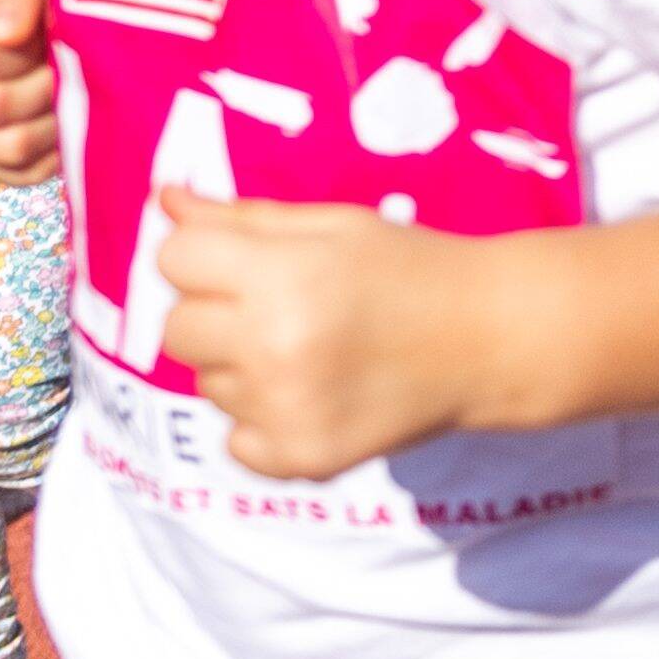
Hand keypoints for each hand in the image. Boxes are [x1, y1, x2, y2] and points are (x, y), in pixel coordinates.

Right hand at [0, 0, 62, 184]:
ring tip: (68, 90)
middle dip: (45, 86)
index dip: (26, 52)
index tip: (50, 30)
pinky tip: (62, 120)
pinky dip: (53, 152)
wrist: (60, 17)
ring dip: (54, 121)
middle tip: (68, 64)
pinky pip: (18, 172)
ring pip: (8, 146)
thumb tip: (5, 31)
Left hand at [151, 187, 487, 479]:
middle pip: (176, 329)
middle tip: (278, 308)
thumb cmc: (411, 266)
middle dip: (215, 314)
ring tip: (311, 350)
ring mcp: (285, 409)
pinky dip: (264, 422)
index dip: (204, 256)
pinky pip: (236, 441)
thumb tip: (165, 200)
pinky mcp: (300, 457)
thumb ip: (243, 218)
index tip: (246, 263)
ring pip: (208, 385)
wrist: (492, 336)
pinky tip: (315, 395)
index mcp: (282, 274)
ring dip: (243, 367)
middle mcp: (274, 345)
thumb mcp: (334, 226)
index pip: (175, 260)